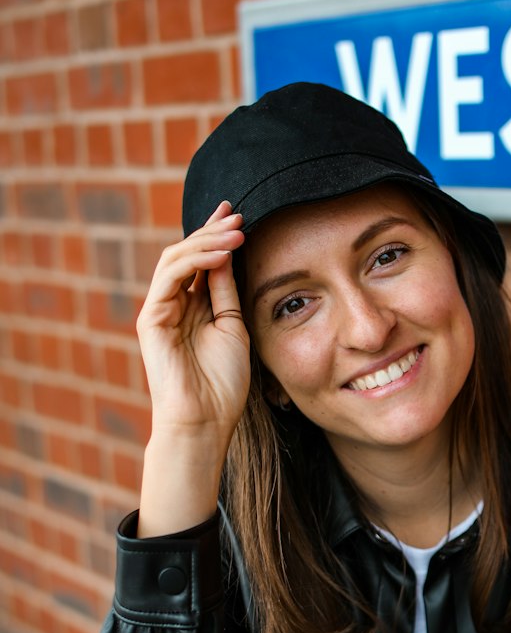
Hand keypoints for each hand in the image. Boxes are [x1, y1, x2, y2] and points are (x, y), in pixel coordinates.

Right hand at [137, 201, 250, 445]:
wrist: (204, 419)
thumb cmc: (223, 383)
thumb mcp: (233, 326)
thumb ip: (226, 291)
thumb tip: (228, 253)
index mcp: (194, 307)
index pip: (202, 262)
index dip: (216, 236)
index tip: (237, 215)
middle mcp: (174, 304)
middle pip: (188, 254)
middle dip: (212, 230)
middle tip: (237, 214)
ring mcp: (160, 310)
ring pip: (177, 259)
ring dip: (207, 241)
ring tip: (236, 231)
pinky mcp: (151, 318)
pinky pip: (170, 277)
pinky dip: (196, 261)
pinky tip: (221, 253)